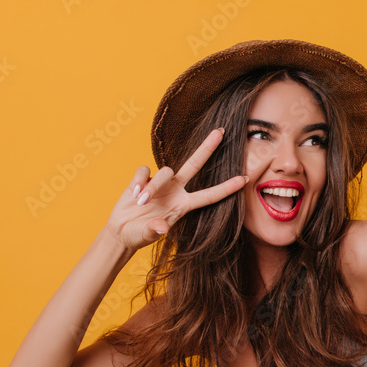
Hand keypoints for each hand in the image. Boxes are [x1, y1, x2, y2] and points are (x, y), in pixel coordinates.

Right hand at [103, 127, 247, 251]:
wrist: (122, 230)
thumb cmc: (139, 234)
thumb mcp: (147, 235)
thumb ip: (154, 230)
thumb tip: (161, 227)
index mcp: (183, 205)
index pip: (209, 195)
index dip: (227, 188)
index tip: (245, 178)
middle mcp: (175, 190)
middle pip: (194, 165)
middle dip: (208, 147)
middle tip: (221, 131)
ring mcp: (160, 183)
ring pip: (164, 170)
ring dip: (152, 186)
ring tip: (141, 202)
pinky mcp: (143, 178)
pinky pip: (144, 170)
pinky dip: (138, 181)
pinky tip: (133, 194)